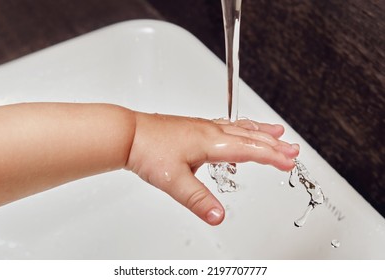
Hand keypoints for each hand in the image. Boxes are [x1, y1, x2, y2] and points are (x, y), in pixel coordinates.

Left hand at [125, 112, 298, 224]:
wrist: (129, 134)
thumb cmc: (148, 150)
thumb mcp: (175, 181)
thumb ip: (199, 200)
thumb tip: (218, 217)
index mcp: (210, 142)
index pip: (249, 150)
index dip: (271, 157)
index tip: (289, 161)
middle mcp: (210, 131)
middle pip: (249, 137)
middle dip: (273, 144)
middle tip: (292, 148)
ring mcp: (202, 127)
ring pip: (238, 128)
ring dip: (260, 132)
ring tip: (275, 131)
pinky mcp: (194, 128)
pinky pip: (226, 126)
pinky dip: (240, 128)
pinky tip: (238, 131)